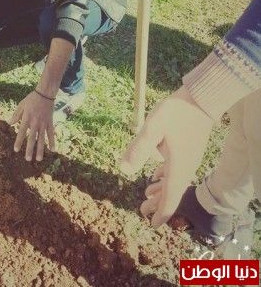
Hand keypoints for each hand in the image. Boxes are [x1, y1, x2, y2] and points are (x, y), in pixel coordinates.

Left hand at [9, 91, 55, 161]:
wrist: (45, 94)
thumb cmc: (31, 99)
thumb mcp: (21, 105)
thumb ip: (16, 115)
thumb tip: (9, 123)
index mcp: (27, 118)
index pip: (22, 132)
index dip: (19, 141)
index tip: (16, 150)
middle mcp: (35, 123)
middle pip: (32, 138)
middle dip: (29, 149)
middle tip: (27, 159)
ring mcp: (43, 124)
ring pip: (42, 139)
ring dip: (40, 150)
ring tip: (38, 159)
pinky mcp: (50, 123)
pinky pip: (51, 134)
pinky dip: (52, 142)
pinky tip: (52, 150)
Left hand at [120, 86, 213, 227]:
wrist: (201, 99)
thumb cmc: (176, 113)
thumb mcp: (152, 129)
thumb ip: (138, 149)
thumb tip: (123, 170)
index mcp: (177, 168)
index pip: (170, 198)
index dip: (161, 213)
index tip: (152, 224)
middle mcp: (185, 167)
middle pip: (171, 192)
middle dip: (157, 203)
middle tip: (141, 211)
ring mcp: (188, 158)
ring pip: (174, 181)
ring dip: (160, 190)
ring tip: (147, 195)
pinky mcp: (188, 149)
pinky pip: (176, 170)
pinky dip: (165, 176)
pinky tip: (157, 174)